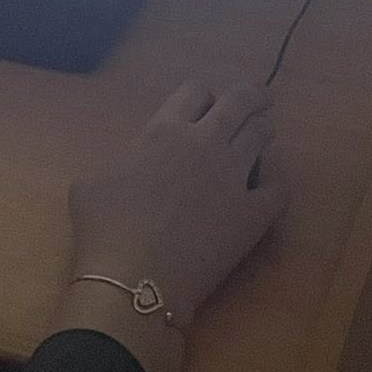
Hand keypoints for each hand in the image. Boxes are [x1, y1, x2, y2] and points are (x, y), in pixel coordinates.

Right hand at [69, 81, 288, 326]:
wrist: (135, 279)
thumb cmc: (104, 229)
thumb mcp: (92, 181)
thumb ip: (121, 162)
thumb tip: (131, 166)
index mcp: (165, 130)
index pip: (195, 91)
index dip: (202, 96)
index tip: (205, 104)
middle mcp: (205, 143)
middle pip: (240, 101)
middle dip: (251, 96)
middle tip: (259, 99)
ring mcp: (234, 177)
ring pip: (262, 135)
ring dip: (262, 131)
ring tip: (261, 136)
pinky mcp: (255, 214)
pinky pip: (279, 187)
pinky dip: (275, 182)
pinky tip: (268, 187)